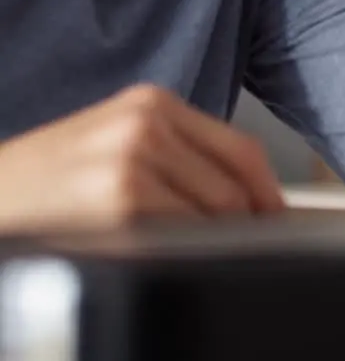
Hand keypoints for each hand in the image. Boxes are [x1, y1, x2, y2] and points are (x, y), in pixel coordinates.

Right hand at [0, 84, 285, 232]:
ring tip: (185, 254)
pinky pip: (185, 236)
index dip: (268, 193)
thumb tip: (250, 203)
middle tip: (242, 252)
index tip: (278, 221)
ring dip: (216, 243)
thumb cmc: (50, 183)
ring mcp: (133, 158)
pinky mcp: (121, 199)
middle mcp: (146, 122)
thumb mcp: (116, 146)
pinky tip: (159, 257)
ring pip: (218, 215)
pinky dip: (185, 254)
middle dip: (246, 227)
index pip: (242, 150)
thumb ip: (180, 159)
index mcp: (152, 103)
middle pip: (236, 186)